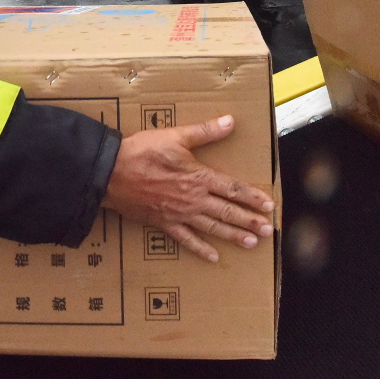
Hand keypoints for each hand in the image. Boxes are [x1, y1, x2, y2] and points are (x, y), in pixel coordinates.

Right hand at [101, 115, 274, 262]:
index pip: (232, 188)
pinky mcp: (164, 223)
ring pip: (212, 228)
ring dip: (233, 235)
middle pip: (227, 212)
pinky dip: (200, 249)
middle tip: (269, 230)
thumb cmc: (142, 152)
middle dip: (249, 221)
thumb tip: (230, 121)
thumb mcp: (175, 136)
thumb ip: (204, 131)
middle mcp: (193, 199)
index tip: (268, 205)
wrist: (110, 173)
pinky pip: (186, 239)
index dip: (252, 197)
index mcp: (198, 177)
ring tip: (252, 243)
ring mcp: (179, 214)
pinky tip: (214, 257)